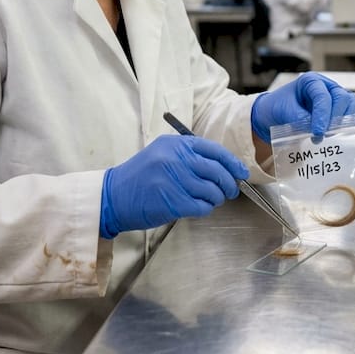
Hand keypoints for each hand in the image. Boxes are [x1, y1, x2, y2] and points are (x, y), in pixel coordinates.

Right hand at [99, 135, 248, 238]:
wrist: (113, 196)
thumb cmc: (140, 177)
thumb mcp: (161, 154)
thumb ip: (188, 155)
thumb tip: (222, 166)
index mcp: (175, 144)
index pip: (213, 150)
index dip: (232, 162)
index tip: (241, 172)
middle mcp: (175, 159)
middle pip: (217, 171)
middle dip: (229, 183)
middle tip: (230, 191)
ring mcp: (174, 180)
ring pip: (212, 190)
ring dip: (216, 198)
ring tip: (210, 200)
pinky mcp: (173, 202)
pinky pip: (202, 206)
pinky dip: (205, 209)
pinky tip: (199, 207)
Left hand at [251, 72, 354, 143]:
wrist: (273, 114)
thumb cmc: (277, 108)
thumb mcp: (284, 112)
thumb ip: (301, 120)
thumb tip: (318, 131)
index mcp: (311, 81)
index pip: (323, 96)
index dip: (322, 115)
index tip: (317, 132)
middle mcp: (326, 86)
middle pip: (342, 97)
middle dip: (334, 118)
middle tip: (322, 135)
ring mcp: (334, 97)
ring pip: (352, 103)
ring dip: (345, 120)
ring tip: (330, 134)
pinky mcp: (339, 109)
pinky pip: (354, 113)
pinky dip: (351, 123)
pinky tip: (340, 133)